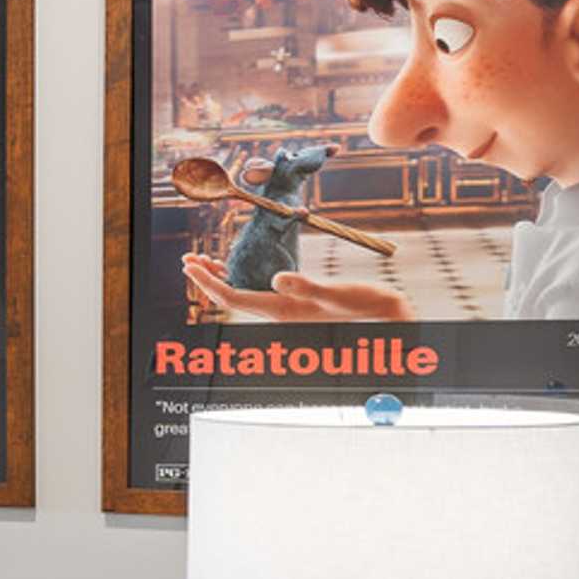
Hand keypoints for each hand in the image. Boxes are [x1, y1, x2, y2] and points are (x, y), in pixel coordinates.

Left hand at [181, 253, 411, 322]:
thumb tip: (278, 278)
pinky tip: (237, 269)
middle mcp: (279, 312)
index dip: (207, 281)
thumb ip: (307, 287)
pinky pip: (256, 293)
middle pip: (230, 297)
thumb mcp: (336, 294)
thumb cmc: (366, 307)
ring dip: (220, 278)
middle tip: (188, 258)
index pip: (232, 297)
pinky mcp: (296, 305)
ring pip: (241, 295)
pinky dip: (240, 279)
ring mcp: (286, 309)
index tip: (188, 265)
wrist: (390, 320)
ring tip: (204, 261)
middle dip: (206, 278)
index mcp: (283, 309)